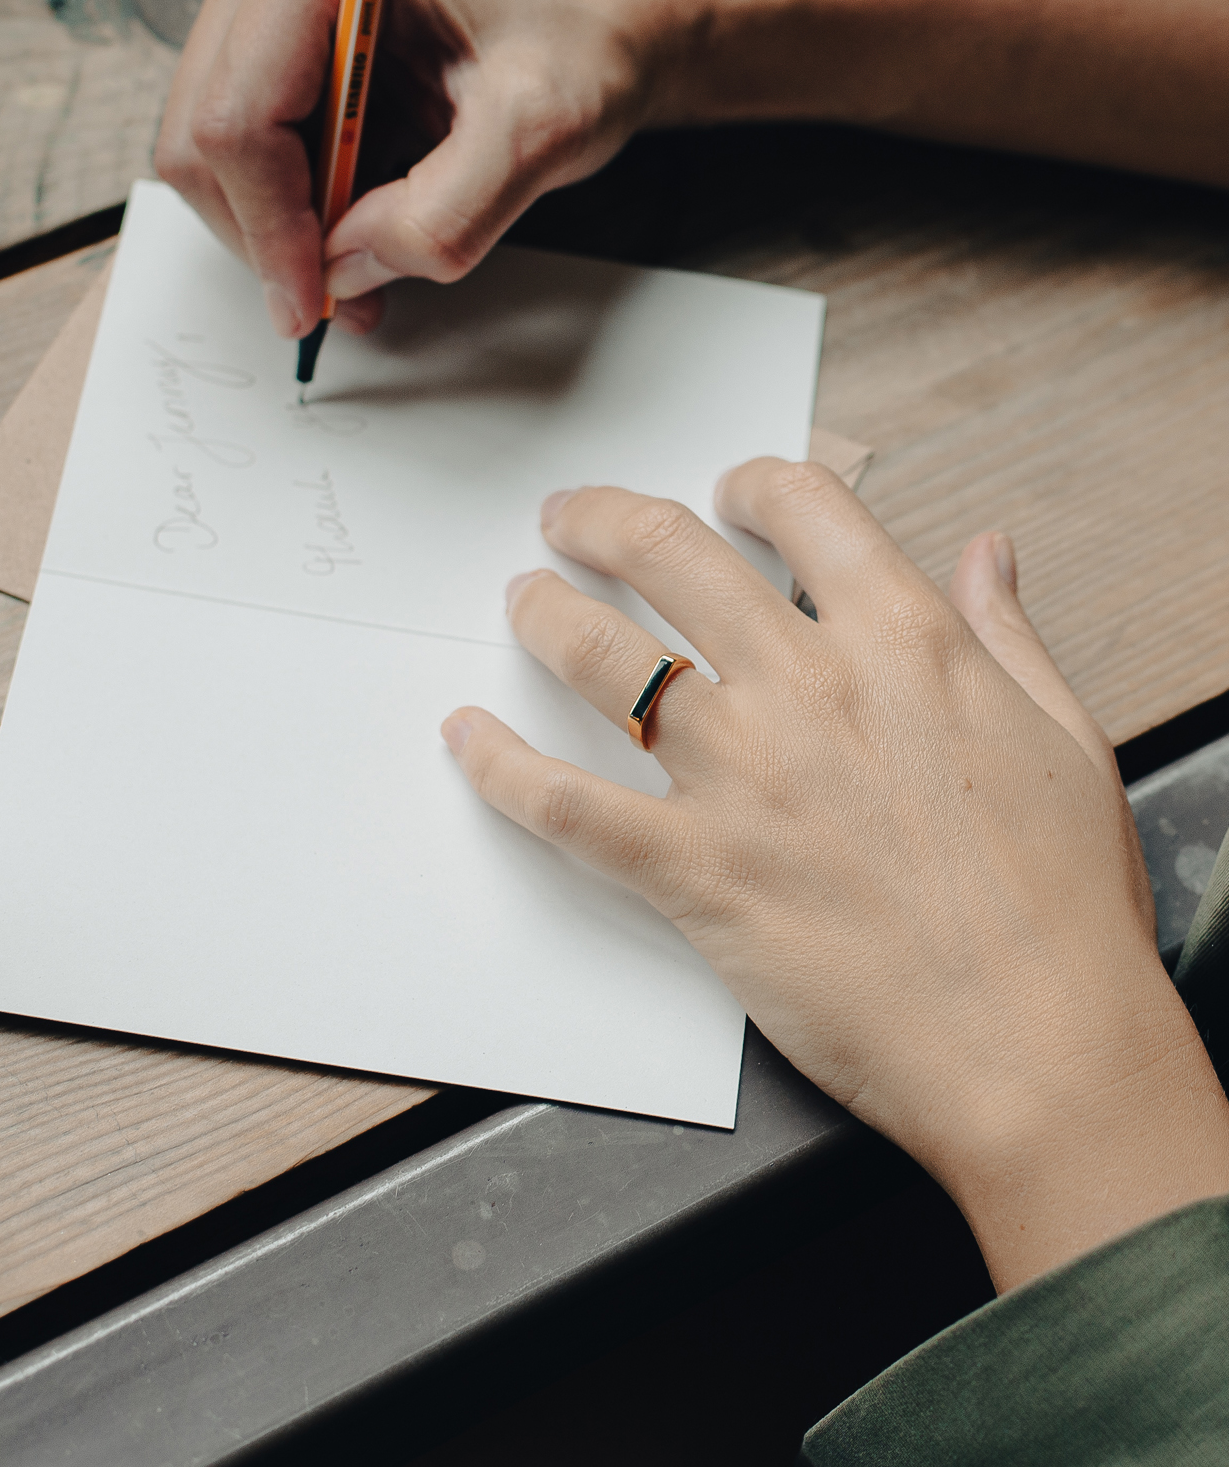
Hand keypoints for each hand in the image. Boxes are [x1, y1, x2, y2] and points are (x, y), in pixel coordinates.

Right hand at [155, 0, 652, 338]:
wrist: (593, 27)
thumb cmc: (574, 53)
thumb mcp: (541, 136)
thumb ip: (448, 212)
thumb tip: (347, 267)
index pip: (237, 121)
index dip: (270, 230)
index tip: (321, 303)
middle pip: (202, 142)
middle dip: (266, 240)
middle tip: (343, 302)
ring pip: (207, 159)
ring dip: (274, 236)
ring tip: (360, 269)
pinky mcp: (263, 45)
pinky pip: (237, 157)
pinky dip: (284, 215)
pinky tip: (353, 230)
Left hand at [442, 462, 1228, 1291]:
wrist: (1038, 1048)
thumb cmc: (1062, 909)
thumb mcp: (1065, 738)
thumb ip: (1008, 632)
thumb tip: (984, 552)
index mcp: (906, 643)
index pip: (804, 509)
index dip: (752, 483)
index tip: (726, 492)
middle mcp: (810, 689)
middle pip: (672, 556)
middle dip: (606, 519)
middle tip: (573, 519)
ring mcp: (742, 779)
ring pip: (604, 660)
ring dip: (546, 615)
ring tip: (523, 598)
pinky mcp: (695, 873)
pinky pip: (567, 805)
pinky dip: (501, 767)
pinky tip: (467, 735)